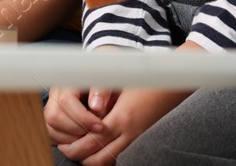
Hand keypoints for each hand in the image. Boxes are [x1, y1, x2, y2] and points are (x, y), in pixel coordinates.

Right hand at [45, 86, 113, 146]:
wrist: (101, 92)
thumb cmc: (103, 89)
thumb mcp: (106, 84)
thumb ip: (102, 92)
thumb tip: (96, 106)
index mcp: (67, 83)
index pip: (66, 101)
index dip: (83, 118)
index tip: (99, 126)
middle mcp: (55, 95)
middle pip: (54, 117)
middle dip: (77, 130)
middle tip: (94, 132)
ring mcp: (50, 108)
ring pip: (50, 128)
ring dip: (72, 139)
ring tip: (89, 135)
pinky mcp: (50, 121)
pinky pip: (51, 136)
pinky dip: (66, 142)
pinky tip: (81, 138)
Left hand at [55, 86, 187, 164]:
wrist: (172, 85)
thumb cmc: (144, 79)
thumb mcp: (120, 80)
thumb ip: (103, 94)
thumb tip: (89, 107)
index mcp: (122, 117)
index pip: (93, 140)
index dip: (75, 145)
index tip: (63, 142)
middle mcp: (129, 132)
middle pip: (98, 157)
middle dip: (79, 156)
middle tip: (66, 149)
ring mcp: (136, 138)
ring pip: (109, 160)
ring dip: (91, 159)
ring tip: (77, 150)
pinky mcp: (139, 139)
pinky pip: (119, 156)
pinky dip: (104, 157)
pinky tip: (94, 148)